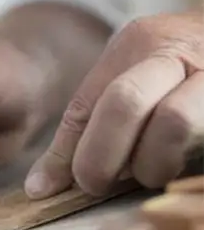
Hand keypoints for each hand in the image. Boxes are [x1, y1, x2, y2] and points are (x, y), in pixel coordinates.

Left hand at [25, 11, 203, 199]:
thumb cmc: (181, 64)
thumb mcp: (135, 71)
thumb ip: (93, 117)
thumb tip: (42, 186)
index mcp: (142, 40)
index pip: (94, 99)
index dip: (70, 150)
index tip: (50, 189)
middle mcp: (179, 53)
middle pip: (126, 101)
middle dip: (102, 154)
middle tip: (94, 184)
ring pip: (174, 123)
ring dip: (152, 163)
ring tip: (149, 173)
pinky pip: (201, 155)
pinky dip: (186, 170)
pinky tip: (180, 173)